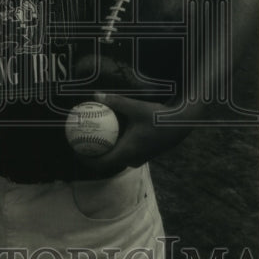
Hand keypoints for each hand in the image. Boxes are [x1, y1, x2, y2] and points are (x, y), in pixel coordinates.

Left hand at [74, 92, 190, 176]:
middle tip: (81, 144)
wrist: (182, 124)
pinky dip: (115, 148)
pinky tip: (113, 135)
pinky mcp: (145, 154)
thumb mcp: (136, 107)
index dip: (85, 159)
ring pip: (117, 159)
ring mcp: (140, 158)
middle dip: (92, 155)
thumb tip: (96, 95)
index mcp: (127, 152)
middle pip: (107, 163)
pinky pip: (125, 154)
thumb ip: (116, 102)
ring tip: (94, 140)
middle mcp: (132, 159)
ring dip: (104, 152)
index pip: (101, 163)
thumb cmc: (159, 117)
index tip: (75, 150)